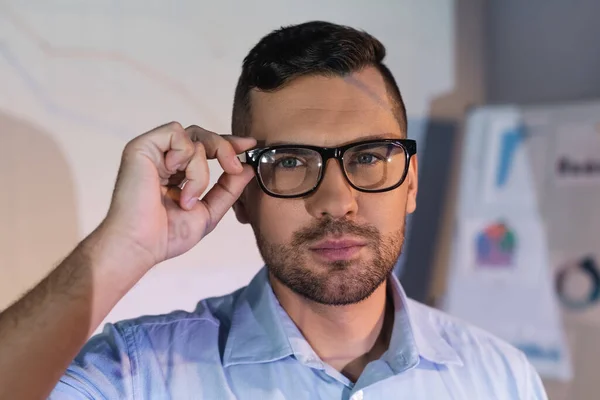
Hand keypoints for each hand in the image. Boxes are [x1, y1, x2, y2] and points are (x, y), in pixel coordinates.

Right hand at [101, 122, 255, 269]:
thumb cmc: (167, 235)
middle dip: (225, 148)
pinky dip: (186, 157)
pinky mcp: (142, 147)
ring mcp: (152, 151)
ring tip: (187, 199)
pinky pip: (177, 134)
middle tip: (235, 168)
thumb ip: (228, 190)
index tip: (250, 145)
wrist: (141, 245)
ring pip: (194, 138)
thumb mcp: (208, 211)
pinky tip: (174, 178)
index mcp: (176, 172)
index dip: (228, 144)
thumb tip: (248, 168)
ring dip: (201, 170)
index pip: (205, 148)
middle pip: (203, 136)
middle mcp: (163, 158)